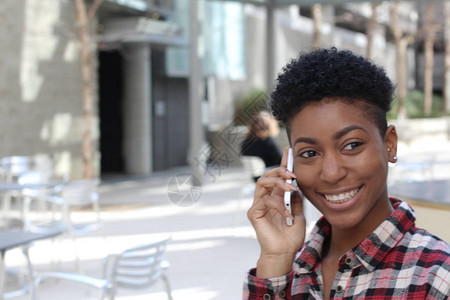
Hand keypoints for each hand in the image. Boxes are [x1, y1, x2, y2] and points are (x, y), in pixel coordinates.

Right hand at [247, 148, 305, 277]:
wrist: (285, 253)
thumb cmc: (291, 237)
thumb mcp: (299, 214)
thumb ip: (296, 199)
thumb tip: (295, 185)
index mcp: (276, 197)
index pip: (278, 177)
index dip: (282, 164)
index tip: (288, 152)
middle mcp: (265, 199)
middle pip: (268, 175)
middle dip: (280, 171)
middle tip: (292, 174)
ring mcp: (258, 205)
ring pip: (263, 182)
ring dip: (278, 182)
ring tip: (290, 188)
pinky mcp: (254, 213)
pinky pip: (264, 200)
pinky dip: (278, 204)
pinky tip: (287, 214)